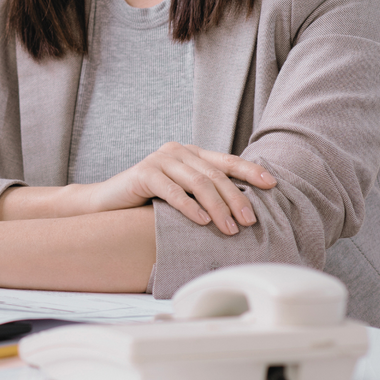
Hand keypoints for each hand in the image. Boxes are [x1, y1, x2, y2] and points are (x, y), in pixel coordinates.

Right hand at [83, 143, 276, 234]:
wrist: (108, 203)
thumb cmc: (150, 202)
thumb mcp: (183, 193)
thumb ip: (205, 191)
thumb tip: (245, 209)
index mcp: (191, 153)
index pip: (226, 160)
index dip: (250, 171)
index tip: (271, 184)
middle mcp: (177, 151)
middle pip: (214, 174)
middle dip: (236, 198)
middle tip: (250, 221)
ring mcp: (158, 160)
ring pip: (197, 182)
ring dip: (217, 206)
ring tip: (229, 228)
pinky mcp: (143, 173)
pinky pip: (171, 190)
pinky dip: (189, 206)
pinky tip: (201, 221)